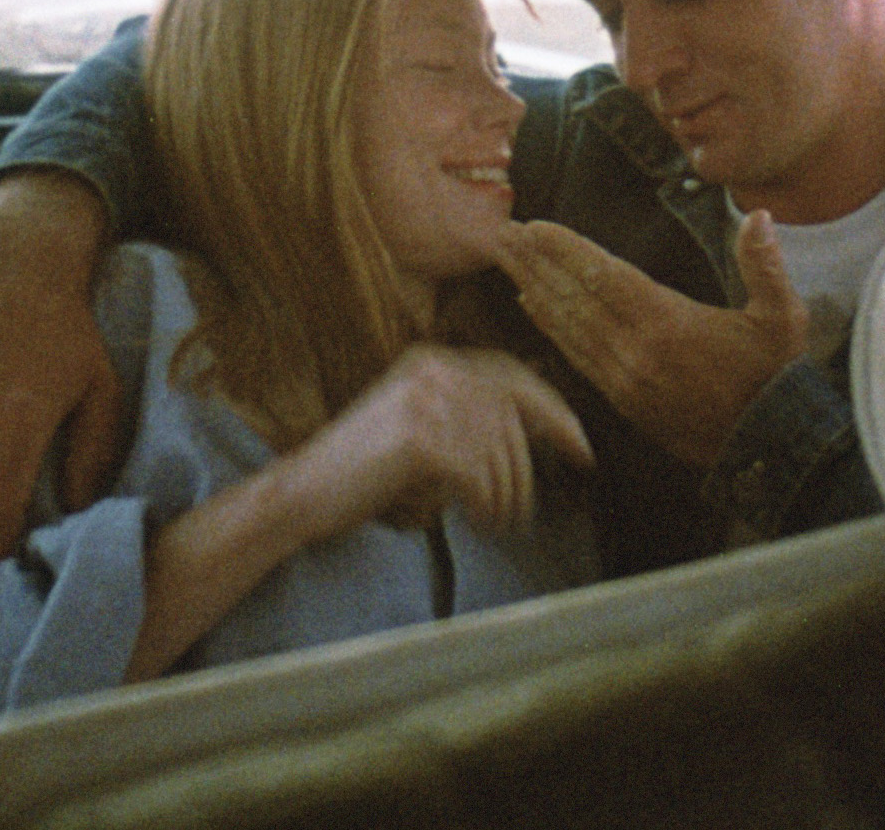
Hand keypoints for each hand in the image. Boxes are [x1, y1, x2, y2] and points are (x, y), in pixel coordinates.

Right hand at [279, 346, 593, 534]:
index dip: (553, 412)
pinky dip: (486, 505)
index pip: (511, 378)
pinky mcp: (420, 437)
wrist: (302, 492)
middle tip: (528, 513)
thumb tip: (537, 430)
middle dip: (527, 470)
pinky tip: (476, 523)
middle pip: (512, 418)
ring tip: (494, 525)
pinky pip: (480, 475)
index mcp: (432, 360)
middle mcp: (432, 370)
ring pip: (500, 451)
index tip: (582, 448)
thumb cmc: (361, 471)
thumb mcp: (419, 427)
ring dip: (506, 497)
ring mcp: (425, 400)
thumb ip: (467, 417)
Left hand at [493, 213, 806, 467]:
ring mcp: (626, 379)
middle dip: (537, 264)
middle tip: (504, 235)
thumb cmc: (776, 377)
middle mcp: (637, 352)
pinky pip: (577, 357)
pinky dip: (552, 328)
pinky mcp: (623, 400)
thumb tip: (760, 215)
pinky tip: (533, 306)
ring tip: (509, 262)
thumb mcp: (784, 318)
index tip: (535, 227)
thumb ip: (766, 264)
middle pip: (574, 299)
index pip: (605, 277)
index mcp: (670, 324)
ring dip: (536, 290)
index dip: (567, 250)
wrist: (766, 447)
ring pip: (569, 327)